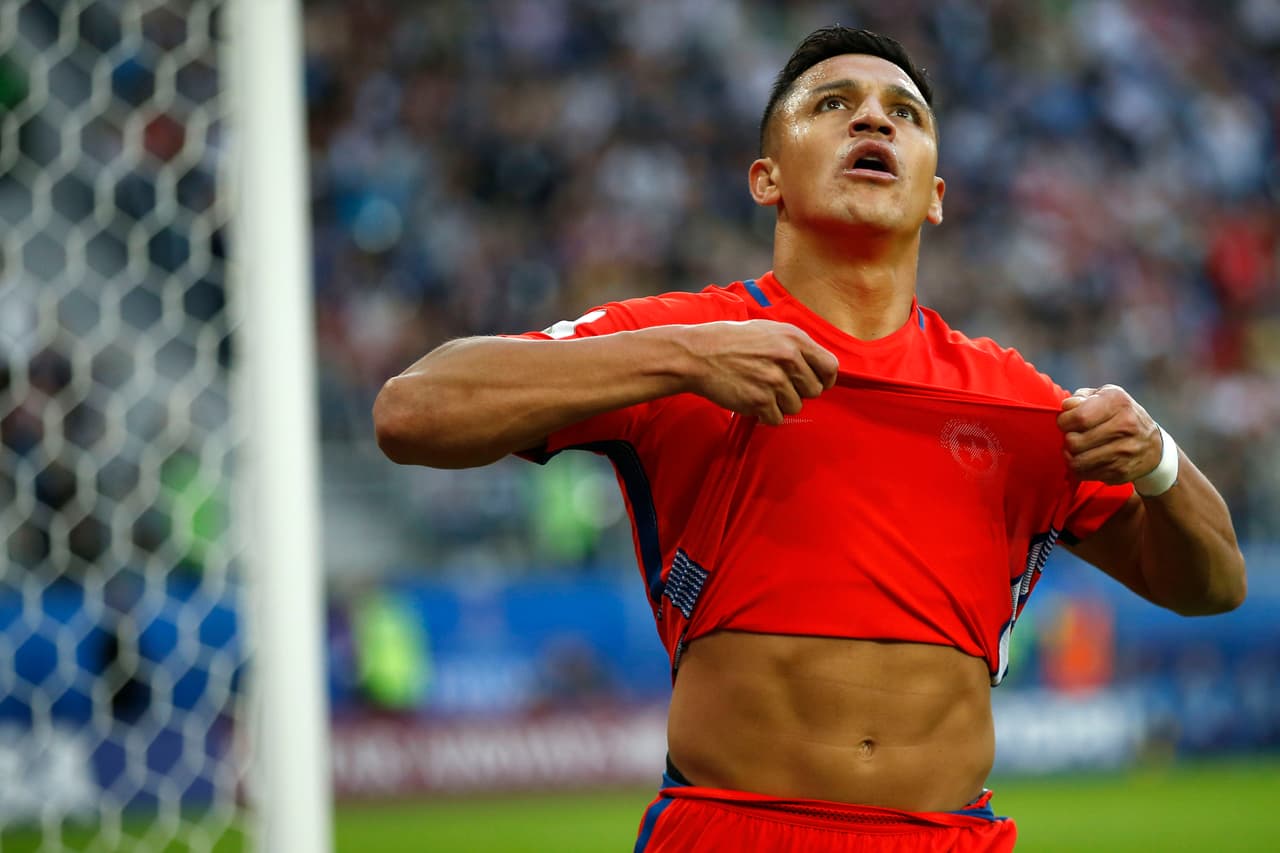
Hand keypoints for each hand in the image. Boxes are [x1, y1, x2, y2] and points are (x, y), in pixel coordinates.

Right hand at [681, 320, 838, 424]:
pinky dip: (764, 414)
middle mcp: (788, 358)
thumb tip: (816, 367)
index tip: (815, 383)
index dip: (824, 379)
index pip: (830, 367)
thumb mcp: (768, 330)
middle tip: (776, 386)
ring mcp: (774, 380)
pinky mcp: (760, 400)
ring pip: (795, 407)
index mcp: (794, 339)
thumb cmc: (730, 341)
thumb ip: (794, 346)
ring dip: (779, 404)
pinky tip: (750, 399)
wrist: (697, 354)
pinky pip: (776, 419)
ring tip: (759, 389)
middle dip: (798, 392)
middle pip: (814, 391)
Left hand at [1057, 385, 1162, 484]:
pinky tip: (1087, 459)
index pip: (1079, 417)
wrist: (1153, 445)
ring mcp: (1124, 451)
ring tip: (1077, 448)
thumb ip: (1082, 397)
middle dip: (1067, 439)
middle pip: (1075, 441)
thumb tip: (1066, 406)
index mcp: (1118, 403)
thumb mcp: (1106, 396)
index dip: (1064, 421)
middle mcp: (1125, 426)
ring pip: (1077, 461)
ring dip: (1071, 455)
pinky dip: (1080, 468)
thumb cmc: (1120, 416)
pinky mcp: (1121, 472)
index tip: (1067, 422)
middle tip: (1074, 436)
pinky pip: (1085, 474)